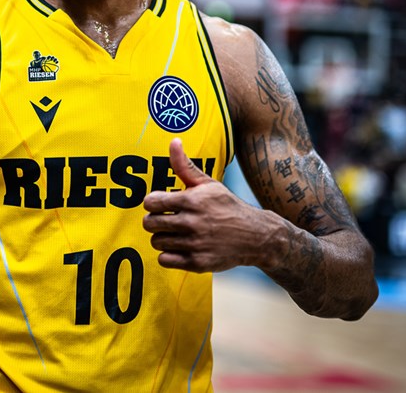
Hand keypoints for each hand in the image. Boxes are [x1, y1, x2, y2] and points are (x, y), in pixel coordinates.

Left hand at [142, 138, 263, 272]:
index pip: (151, 202)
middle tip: (165, 220)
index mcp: (192, 201)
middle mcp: (192, 223)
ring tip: (175, 233)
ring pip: (156, 242)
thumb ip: (185, 166)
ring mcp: (195, 244)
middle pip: (149, 223)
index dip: (152, 203)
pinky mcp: (198, 263)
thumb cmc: (227, 206)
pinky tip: (179, 247)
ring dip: (162, 238)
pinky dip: (168, 255)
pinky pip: (165, 260)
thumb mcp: (208, 184)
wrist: (256, 236)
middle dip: (154, 220)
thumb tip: (173, 141)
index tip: (161, 204)